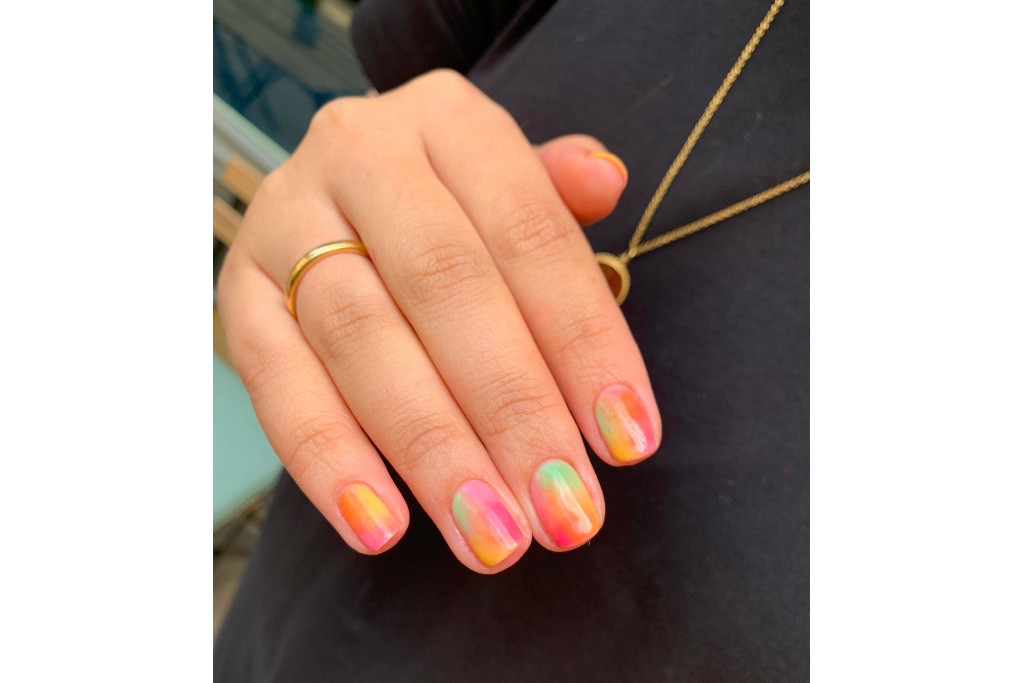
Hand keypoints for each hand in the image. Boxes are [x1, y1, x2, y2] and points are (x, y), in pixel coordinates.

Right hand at [218, 69, 659, 572]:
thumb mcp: (512, 187)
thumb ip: (556, 196)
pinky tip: (380, 528)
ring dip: (430, 448)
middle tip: (565, 515)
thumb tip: (604, 180)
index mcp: (447, 120)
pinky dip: (327, 457)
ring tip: (490, 538)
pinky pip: (275, 381)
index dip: (584, 341)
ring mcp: (284, 218)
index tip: (627, 443)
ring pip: (361, 339)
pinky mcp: (237, 292)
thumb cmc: (457, 212)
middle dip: (511, 410)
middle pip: (444, 287)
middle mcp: (358, 151)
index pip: (529, 233)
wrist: (346, 196)